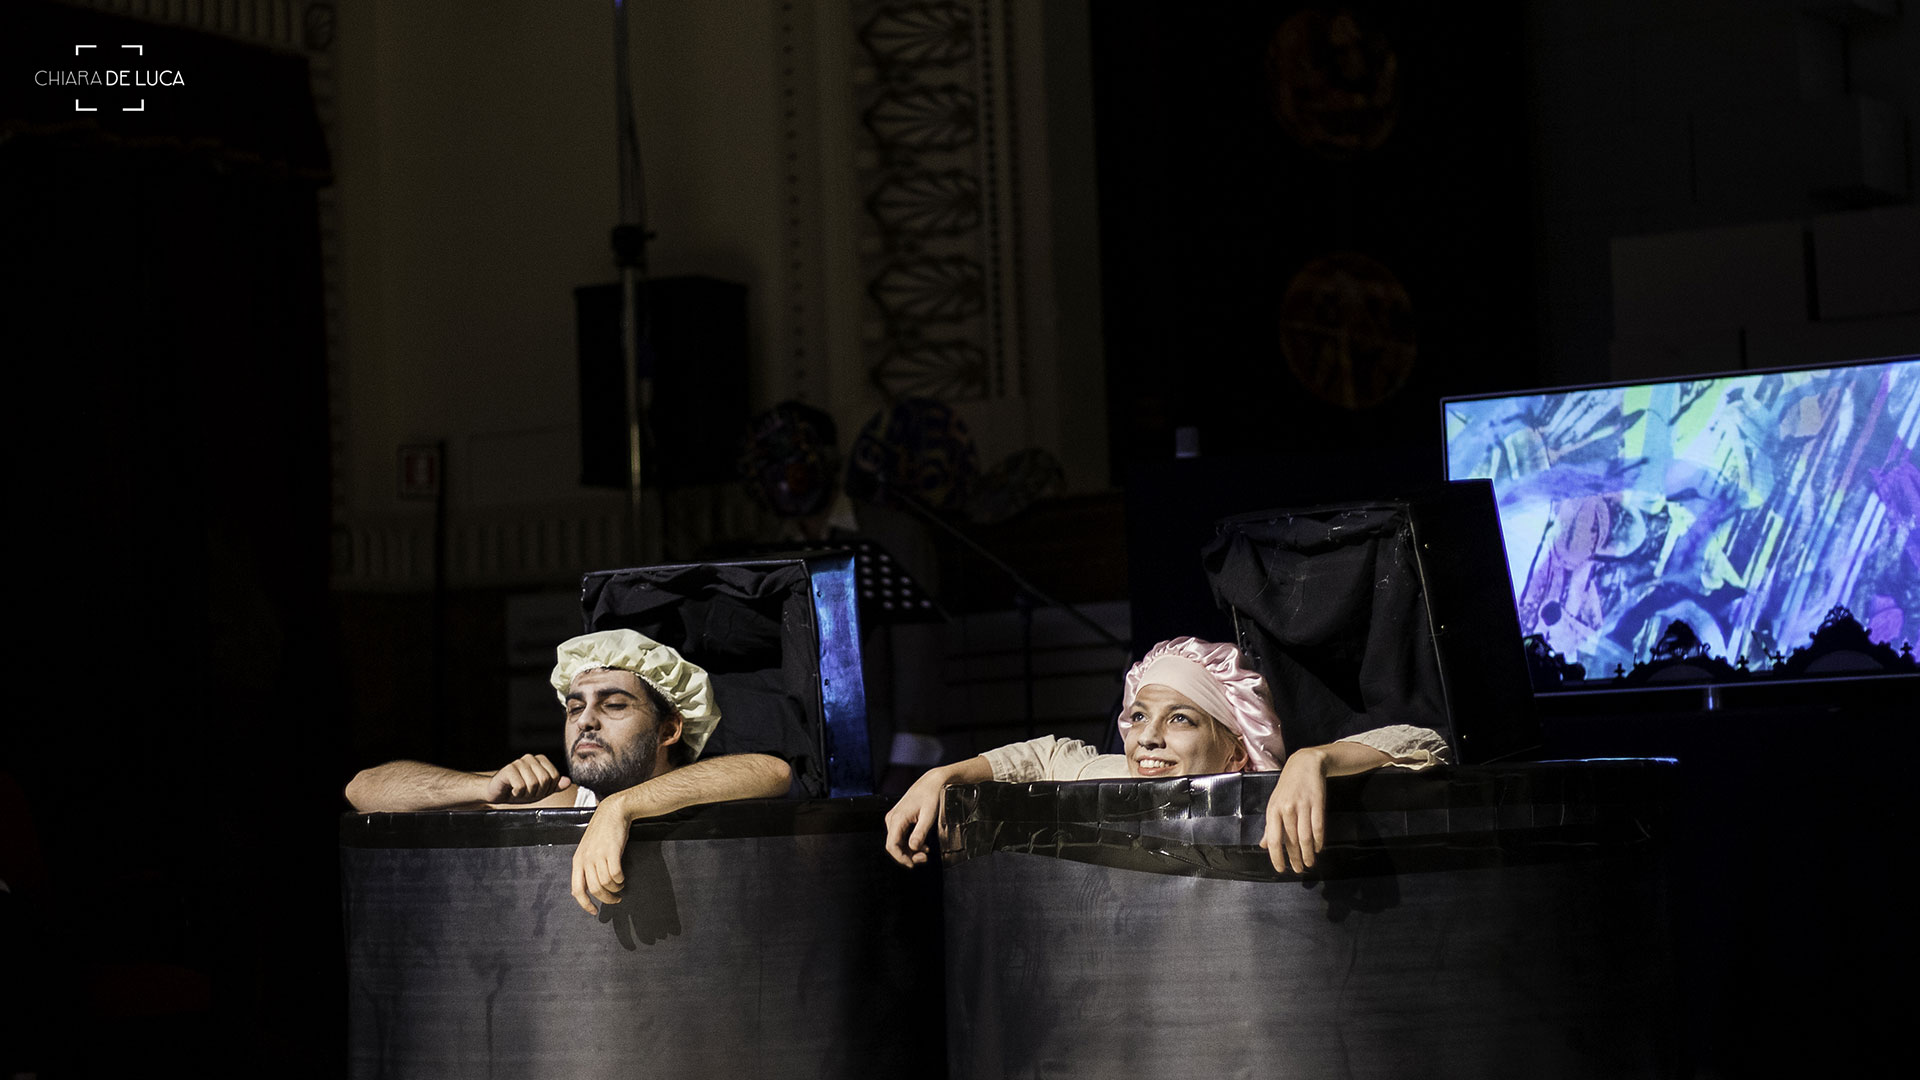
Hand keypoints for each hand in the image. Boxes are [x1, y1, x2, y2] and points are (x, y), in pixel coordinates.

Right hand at [484, 753, 570, 804]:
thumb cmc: (519, 790)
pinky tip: (512, 790)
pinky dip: (517, 793)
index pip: (555, 777)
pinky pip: (520, 786)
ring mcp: (519, 762)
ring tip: (519, 791)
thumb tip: (568, 781)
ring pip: (533, 784)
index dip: (547, 789)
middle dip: (538, 792)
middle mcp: (530, 758)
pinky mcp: (508, 769)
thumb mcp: (541, 790)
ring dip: (527, 794)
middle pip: (545, 780)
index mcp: (541, 760)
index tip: (537, 791)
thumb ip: (555, 786)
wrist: (498, 792)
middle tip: (527, 792)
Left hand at [571, 796, 630, 913]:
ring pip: (606, 883)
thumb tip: (590, 886)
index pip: (577, 890)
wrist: (613, 812)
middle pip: (595, 889)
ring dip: (615, 888)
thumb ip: (587, 866)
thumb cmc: (602, 832)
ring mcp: (598, 855)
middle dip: (606, 899)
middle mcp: (586, 859)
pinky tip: (622, 878)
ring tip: (620, 885)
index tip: (594, 911)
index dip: (585, 904)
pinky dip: (620, 879)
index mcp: (578, 861)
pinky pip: (615, 874)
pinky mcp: (612, 851)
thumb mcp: (588, 849)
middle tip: (615, 899)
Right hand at [883, 767, 949, 867]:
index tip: (913, 864)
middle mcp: (892, 818)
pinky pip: (900, 835)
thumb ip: (920, 832)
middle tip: (924, 858)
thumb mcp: (929, 815)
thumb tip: (913, 847)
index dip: (901, 858)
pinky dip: (910, 843)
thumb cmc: (932, 795)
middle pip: (894, 845)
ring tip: (925, 852)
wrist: (933, 782)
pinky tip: (922, 845)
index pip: (892, 845)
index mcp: (897, 818)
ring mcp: (894, 818)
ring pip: (897, 842)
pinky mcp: (899, 818)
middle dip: (908, 855)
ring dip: (909, 850)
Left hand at [1261, 747, 1327, 873]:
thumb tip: (1264, 845)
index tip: (1280, 869)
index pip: (1274, 839)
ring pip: (1305, 837)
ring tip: (1309, 863)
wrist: (1305, 764)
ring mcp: (1302, 806)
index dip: (1277, 856)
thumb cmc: (1287, 787)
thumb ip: (1270, 826)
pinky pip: (1318, 827)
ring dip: (1307, 853)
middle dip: (1294, 858)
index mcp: (1273, 810)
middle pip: (1291, 841)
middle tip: (1298, 870)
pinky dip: (1318, 840)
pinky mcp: (1317, 803)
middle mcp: (1286, 809)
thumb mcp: (1274, 804)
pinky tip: (1318, 848)